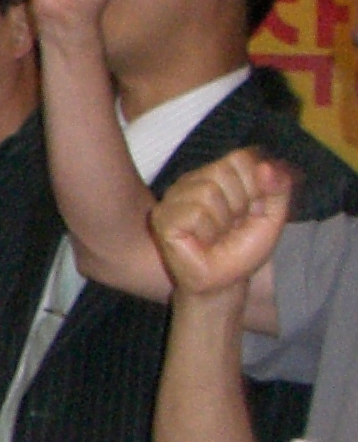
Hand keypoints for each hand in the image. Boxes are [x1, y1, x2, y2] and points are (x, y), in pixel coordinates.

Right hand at [151, 150, 291, 295]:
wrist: (223, 283)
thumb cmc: (242, 249)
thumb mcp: (272, 217)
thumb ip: (278, 188)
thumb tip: (267, 165)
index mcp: (217, 176)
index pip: (241, 157)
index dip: (255, 185)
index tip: (250, 211)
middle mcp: (192, 181)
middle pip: (223, 171)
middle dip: (238, 204)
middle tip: (231, 227)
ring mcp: (174, 198)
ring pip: (207, 191)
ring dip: (221, 221)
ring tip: (215, 236)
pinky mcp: (163, 218)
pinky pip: (194, 212)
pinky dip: (206, 232)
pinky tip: (201, 242)